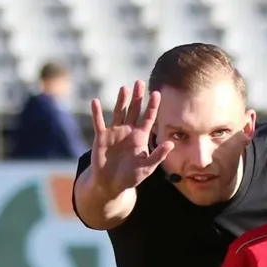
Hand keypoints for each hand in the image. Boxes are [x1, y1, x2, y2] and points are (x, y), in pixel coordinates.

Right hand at [87, 81, 175, 195]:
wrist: (111, 184)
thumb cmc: (130, 177)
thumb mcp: (147, 168)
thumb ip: (158, 155)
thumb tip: (171, 144)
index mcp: (141, 137)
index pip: (148, 118)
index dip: (152, 106)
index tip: (156, 93)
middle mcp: (128, 131)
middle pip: (134, 110)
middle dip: (137, 97)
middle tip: (140, 82)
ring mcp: (114, 132)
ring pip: (119, 112)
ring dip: (121, 101)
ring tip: (124, 88)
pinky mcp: (101, 137)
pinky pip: (99, 122)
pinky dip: (96, 113)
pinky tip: (95, 101)